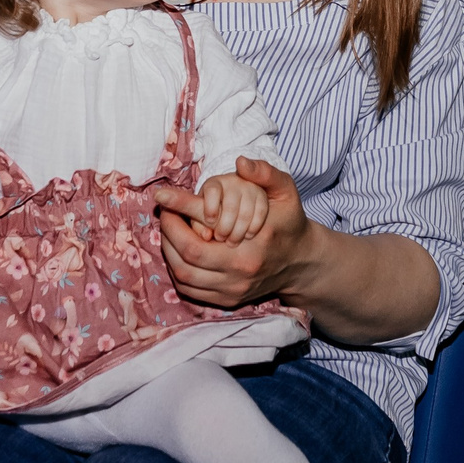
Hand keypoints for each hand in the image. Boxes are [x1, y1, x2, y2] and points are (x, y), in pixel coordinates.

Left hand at [152, 158, 308, 307]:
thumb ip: (266, 173)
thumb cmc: (289, 222)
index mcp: (251, 246)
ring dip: (169, 251)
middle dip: (168, 232)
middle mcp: (239, 273)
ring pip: (183, 276)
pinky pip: (190, 289)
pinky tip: (179, 251)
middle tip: (167, 213)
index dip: (176, 213)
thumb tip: (240, 162)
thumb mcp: (286, 192)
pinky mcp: (228, 300)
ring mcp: (233, 290)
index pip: (200, 233)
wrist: (301, 261)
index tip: (162, 198)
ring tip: (170, 230)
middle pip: (186, 257)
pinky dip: (177, 270)